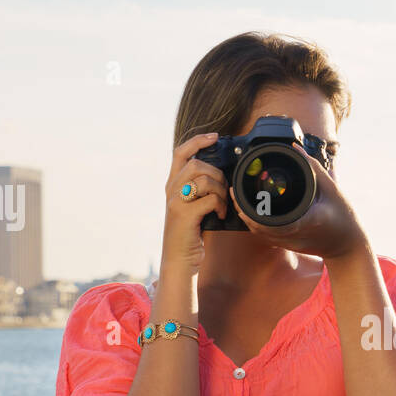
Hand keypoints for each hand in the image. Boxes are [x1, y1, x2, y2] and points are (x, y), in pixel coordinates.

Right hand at [161, 132, 227, 274]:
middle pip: (196, 164)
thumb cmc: (190, 233)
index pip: (181, 152)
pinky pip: (209, 199)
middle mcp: (171, 190)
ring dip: (220, 191)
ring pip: (204, 179)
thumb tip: (222, 174)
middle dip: (217, 173)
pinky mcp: (184, 214)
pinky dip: (220, 205)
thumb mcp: (192, 206)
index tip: (215, 137)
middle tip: (224, 189)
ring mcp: (176, 201)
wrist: (179, 259)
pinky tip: (220, 215)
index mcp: (173, 184)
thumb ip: (200, 190)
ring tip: (223, 205)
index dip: (198, 140)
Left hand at [228, 142, 366, 258]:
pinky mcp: (289, 245)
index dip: (249, 210)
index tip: (239, 195)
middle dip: (243, 211)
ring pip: (260, 234)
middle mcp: (293, 234)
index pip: (269, 220)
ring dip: (247, 218)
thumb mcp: (332, 188)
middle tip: (233, 193)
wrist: (349, 246)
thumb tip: (297, 148)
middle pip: (258, 228)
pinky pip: (267, 236)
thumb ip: (313, 167)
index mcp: (303, 220)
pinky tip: (251, 212)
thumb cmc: (344, 217)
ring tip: (238, 200)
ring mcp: (290, 243)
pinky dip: (257, 225)